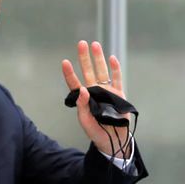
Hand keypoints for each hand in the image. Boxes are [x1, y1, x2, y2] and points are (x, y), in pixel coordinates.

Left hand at [61, 40, 131, 158]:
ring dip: (98, 58)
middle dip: (84, 58)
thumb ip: (82, 106)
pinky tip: (112, 58)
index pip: (74, 83)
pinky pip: (117, 79)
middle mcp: (94, 91)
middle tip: (81, 43)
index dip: (69, 73)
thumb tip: (82, 89)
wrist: (113, 140)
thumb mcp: (85, 121)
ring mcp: (107, 91)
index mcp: (83, 98)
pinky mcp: (119, 94)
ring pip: (102, 71)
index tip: (65, 62)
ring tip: (94, 45)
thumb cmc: (96, 131)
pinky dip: (115, 68)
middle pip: (88, 71)